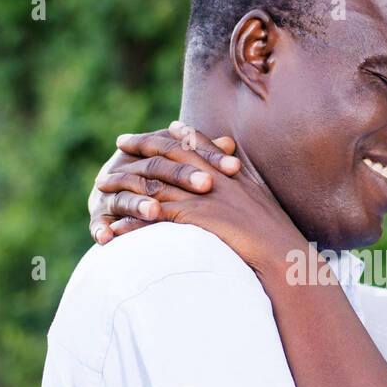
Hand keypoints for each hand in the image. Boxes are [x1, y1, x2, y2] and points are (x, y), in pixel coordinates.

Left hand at [112, 120, 304, 274]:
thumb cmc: (279, 238)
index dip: (174, 134)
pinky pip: (154, 214)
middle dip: (142, 146)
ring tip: (102, 186)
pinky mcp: (194, 217)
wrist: (284, 256)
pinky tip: (115, 225)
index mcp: (230, 171)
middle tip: (120, 142)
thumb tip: (240, 184)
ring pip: (154, 183)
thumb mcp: (263, 205)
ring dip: (125, 184)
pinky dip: (132, 220)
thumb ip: (247, 189)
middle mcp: (214, 176)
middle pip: (169, 152)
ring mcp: (203, 196)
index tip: (160, 130)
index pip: (197, 143)